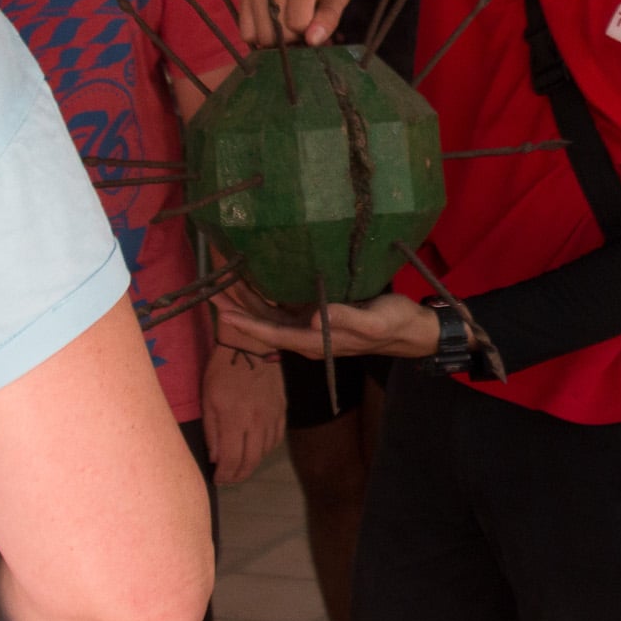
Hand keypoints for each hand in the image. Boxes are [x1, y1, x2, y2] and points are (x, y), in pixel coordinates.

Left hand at [199, 345, 284, 484]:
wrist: (251, 347)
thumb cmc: (222, 371)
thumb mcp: (208, 400)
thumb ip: (212, 431)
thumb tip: (216, 458)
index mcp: (235, 419)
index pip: (232, 459)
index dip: (224, 475)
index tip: (217, 479)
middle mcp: (257, 422)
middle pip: (251, 461)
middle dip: (238, 475)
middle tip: (229, 479)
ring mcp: (272, 417)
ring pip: (265, 452)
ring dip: (252, 463)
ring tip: (240, 465)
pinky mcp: (282, 410)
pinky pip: (276, 439)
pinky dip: (266, 450)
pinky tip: (257, 449)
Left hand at [216, 287, 439, 361]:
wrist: (410, 329)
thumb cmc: (393, 323)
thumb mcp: (374, 321)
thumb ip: (347, 320)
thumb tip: (315, 318)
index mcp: (316, 341)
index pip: (273, 334)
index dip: (247, 324)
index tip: (222, 313)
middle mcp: (307, 335)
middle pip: (264, 326)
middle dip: (238, 310)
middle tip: (211, 291)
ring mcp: (311, 326)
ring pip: (271, 316)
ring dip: (247, 302)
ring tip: (223, 284)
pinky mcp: (318, 314)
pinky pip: (284, 308)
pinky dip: (266, 295)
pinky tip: (255, 279)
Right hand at [235, 0, 350, 45]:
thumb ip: (330, 15)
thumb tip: (314, 40)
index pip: (297, 24)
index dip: (309, 31)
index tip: (315, 22)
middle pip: (277, 33)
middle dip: (293, 38)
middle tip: (303, 24)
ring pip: (260, 35)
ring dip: (276, 38)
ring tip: (288, 23)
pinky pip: (246, 30)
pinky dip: (260, 34)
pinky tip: (274, 23)